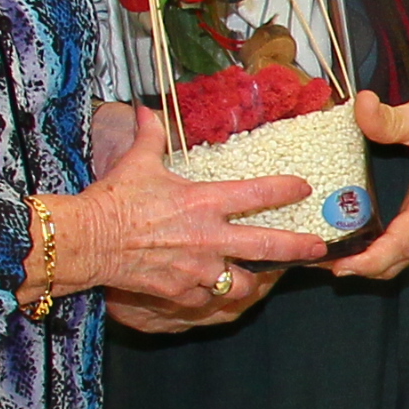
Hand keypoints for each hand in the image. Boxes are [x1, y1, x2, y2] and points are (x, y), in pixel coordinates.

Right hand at [60, 106, 327, 320]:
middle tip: (319, 249)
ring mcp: (198, 268)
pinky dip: (209, 296)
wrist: (89, 240)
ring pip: (241, 283)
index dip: (286, 189)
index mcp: (205, 201)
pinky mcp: (181, 291)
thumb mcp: (137, 163)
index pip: (258, 194)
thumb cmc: (114, 199)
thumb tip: (148, 110)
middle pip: (268, 246)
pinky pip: (205, 299)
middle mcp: (210, 237)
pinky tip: (210, 292)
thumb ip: (150, 137)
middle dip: (299, 248)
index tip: (304, 187)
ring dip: (252, 281)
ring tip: (259, 280)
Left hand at [344, 92, 408, 279]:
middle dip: (360, 268)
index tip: (344, 265)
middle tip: (319, 263)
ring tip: (327, 259)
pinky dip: (374, 258)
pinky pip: (400, 253)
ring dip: (365, 267)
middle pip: (400, 260)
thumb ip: (391, 117)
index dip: (374, 257)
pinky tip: (349, 250)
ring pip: (400, 262)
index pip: (407, 239)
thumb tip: (361, 106)